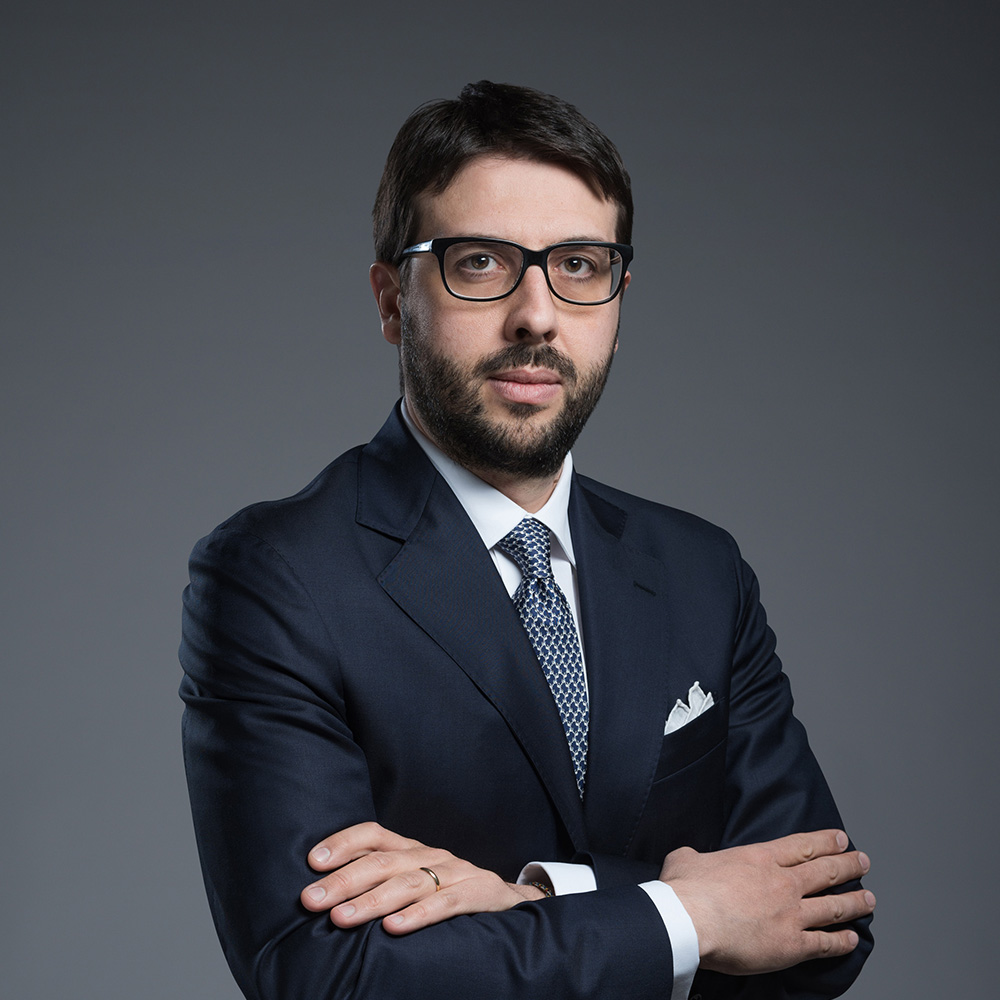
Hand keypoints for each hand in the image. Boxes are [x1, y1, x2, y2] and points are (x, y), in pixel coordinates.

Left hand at [300, 821, 544, 933]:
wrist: (510, 901)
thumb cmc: (448, 893)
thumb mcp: (415, 880)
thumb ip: (380, 882)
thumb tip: (326, 894)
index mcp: (411, 850)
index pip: (374, 834)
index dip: (343, 843)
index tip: (312, 860)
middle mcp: (430, 855)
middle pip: (383, 862)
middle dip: (343, 880)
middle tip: (311, 899)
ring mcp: (455, 873)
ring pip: (408, 884)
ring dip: (370, 901)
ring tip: (340, 918)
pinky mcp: (478, 894)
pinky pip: (444, 905)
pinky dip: (417, 915)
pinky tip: (392, 928)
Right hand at [660, 829, 874, 974]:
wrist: (690, 920)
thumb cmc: (686, 890)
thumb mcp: (685, 859)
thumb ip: (694, 857)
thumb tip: (689, 859)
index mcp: (759, 859)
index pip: (801, 846)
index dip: (825, 841)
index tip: (841, 839)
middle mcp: (782, 883)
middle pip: (825, 871)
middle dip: (848, 865)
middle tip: (864, 862)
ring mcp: (791, 914)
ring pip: (833, 906)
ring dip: (854, 902)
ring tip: (869, 899)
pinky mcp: (791, 945)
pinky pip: (825, 944)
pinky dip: (842, 942)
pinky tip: (853, 939)